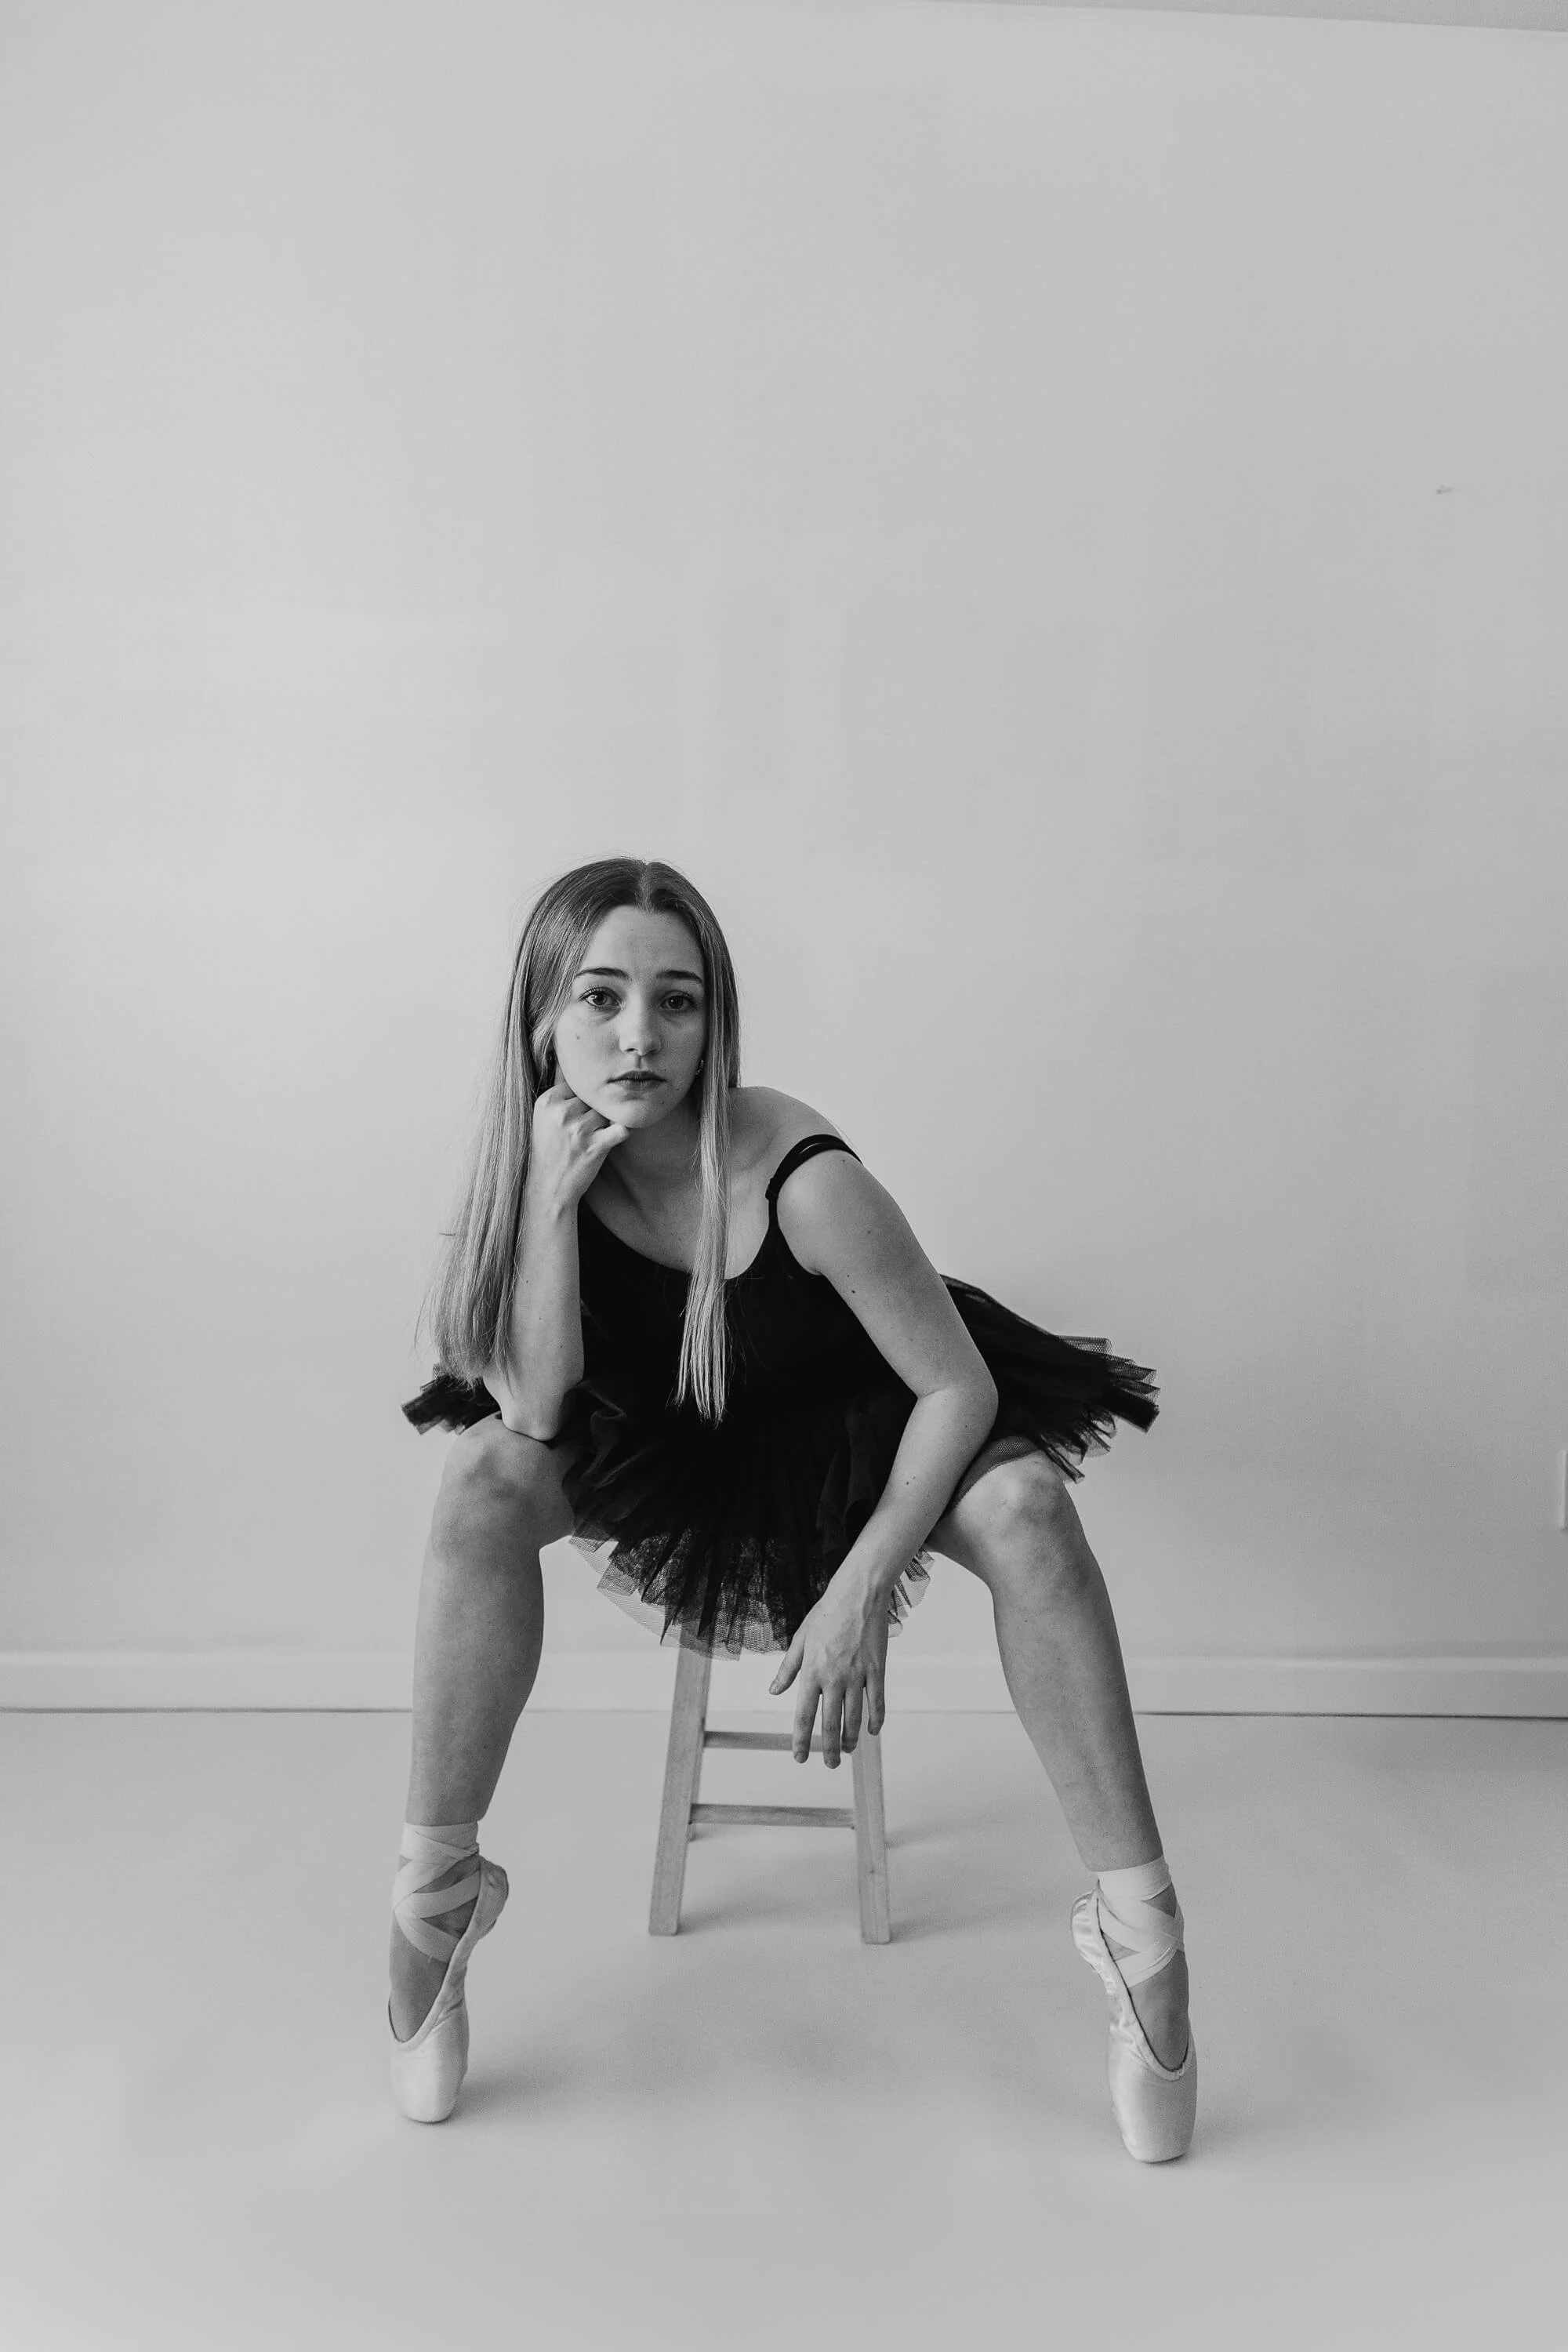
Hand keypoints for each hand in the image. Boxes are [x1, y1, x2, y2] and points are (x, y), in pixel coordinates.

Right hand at [528, 1078, 628, 1210]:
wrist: (547, 1190)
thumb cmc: (547, 1152)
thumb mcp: (543, 1118)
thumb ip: (560, 1092)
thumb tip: (570, 1060)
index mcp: (547, 1101)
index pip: (579, 1085)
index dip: (582, 1100)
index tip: (576, 1115)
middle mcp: (562, 1112)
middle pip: (593, 1098)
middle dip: (593, 1112)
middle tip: (584, 1130)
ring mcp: (579, 1129)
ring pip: (607, 1112)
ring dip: (605, 1124)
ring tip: (592, 1139)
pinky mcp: (595, 1146)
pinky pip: (621, 1129)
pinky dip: (621, 1132)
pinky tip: (613, 1138)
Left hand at [768, 1566, 890, 1767]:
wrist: (858, 1594)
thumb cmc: (825, 1614)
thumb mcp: (800, 1639)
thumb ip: (787, 1669)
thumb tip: (773, 1691)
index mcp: (811, 1671)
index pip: (803, 1715)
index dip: (801, 1740)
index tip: (799, 1757)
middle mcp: (833, 1678)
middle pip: (831, 1724)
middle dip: (829, 1749)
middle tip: (829, 1764)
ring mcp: (857, 1675)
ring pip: (854, 1718)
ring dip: (850, 1739)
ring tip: (847, 1750)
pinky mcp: (877, 1670)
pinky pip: (877, 1702)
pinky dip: (874, 1720)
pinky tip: (871, 1731)